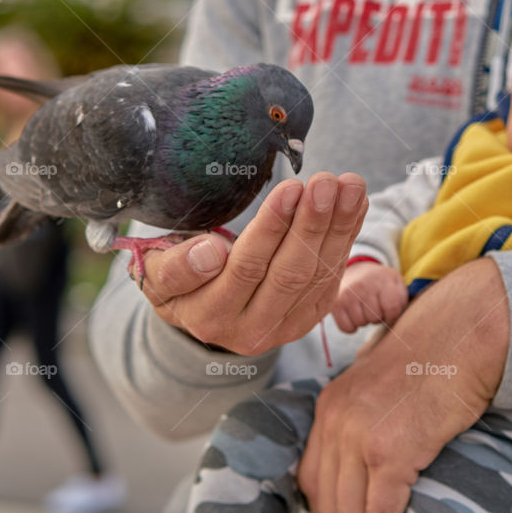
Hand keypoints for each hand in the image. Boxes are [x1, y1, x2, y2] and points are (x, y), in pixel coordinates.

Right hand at [135, 172, 367, 351]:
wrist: (200, 311)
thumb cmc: (176, 280)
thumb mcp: (156, 272)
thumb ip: (175, 267)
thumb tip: (210, 252)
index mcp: (207, 317)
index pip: (242, 269)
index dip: (269, 229)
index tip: (289, 189)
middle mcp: (248, 331)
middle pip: (287, 273)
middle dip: (311, 223)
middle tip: (325, 181)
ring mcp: (283, 328)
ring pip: (315, 274)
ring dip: (338, 227)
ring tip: (350, 185)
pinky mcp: (307, 318)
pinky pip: (332, 275)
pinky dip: (346, 236)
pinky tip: (355, 204)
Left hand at [298, 257, 508, 512]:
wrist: (467, 329)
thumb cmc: (437, 352)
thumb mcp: (382, 381)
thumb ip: (368, 414)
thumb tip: (373, 460)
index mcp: (330, 404)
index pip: (311, 477)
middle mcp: (336, 419)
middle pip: (325, 501)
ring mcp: (361, 434)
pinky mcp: (392, 449)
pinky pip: (380, 511)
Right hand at [332, 261, 408, 332]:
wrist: (355, 270)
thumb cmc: (381, 282)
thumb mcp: (396, 283)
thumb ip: (404, 299)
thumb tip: (408, 320)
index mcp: (384, 279)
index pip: (393, 309)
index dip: (392, 316)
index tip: (389, 313)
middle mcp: (364, 286)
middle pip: (376, 318)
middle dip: (378, 317)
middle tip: (374, 305)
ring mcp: (348, 294)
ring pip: (361, 323)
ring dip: (364, 320)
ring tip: (364, 307)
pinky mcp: (335, 303)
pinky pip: (347, 328)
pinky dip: (351, 326)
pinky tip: (353, 313)